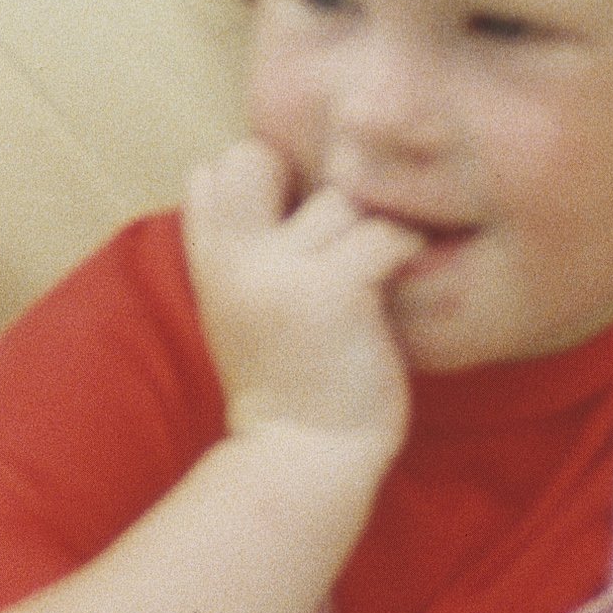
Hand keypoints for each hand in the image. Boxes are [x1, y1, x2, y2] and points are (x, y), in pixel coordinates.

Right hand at [181, 143, 418, 454]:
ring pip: (340, 197)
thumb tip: (282, 178)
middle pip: (256, 155)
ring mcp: (280, 272)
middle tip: (340, 235)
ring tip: (377, 272)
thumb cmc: (287, 380)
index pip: (215, 170)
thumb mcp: (238, 307)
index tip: (298, 225)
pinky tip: (402, 282)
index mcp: (207, 262)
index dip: (264, 181)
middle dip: (304, 180)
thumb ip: (246, 248)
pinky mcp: (334, 291)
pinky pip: (384, 234)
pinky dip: (406, 251)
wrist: (301, 458)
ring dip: (368, 228)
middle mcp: (232, 258)